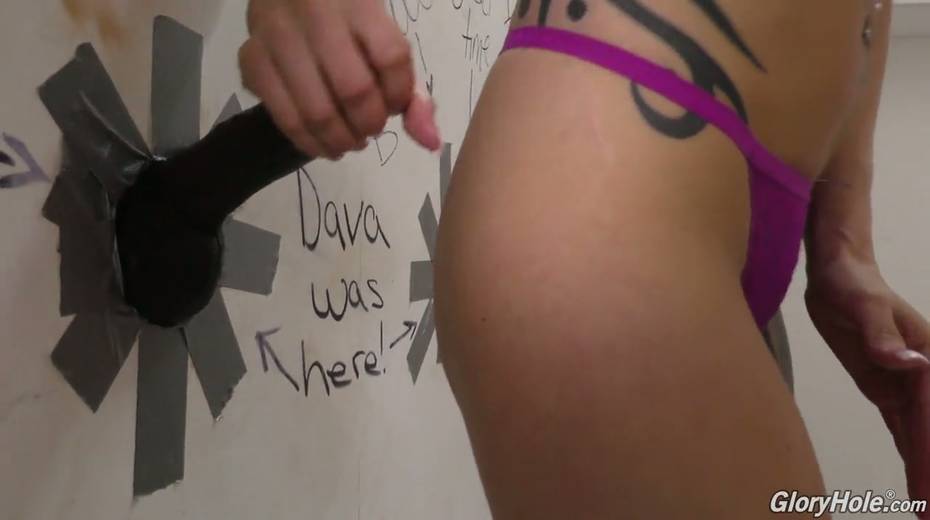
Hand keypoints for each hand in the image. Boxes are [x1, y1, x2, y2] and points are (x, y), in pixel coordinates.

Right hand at [239, 0, 440, 158]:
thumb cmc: (342, 18)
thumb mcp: (380, 38)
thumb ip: (407, 86)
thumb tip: (430, 142)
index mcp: (357, 0)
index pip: (391, 58)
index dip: (400, 96)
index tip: (395, 105)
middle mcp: (314, 13)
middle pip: (354, 90)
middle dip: (369, 124)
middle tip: (370, 129)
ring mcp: (276, 35)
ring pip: (316, 110)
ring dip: (340, 140)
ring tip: (350, 142)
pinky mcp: (250, 58)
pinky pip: (282, 116)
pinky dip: (308, 142)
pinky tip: (322, 143)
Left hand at [806, 252, 929, 510]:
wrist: (837, 271)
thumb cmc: (850, 282)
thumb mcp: (862, 302)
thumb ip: (881, 334)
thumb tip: (909, 364)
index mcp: (925, 358)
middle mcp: (922, 375)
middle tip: (929, 513)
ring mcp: (904, 383)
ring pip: (919, 434)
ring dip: (925, 469)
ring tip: (927, 507)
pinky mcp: (884, 385)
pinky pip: (900, 426)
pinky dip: (910, 453)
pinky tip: (916, 478)